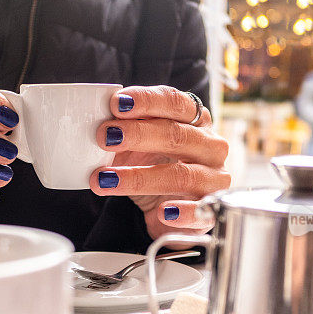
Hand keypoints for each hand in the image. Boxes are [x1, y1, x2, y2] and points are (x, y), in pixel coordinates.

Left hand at [89, 86, 230, 239]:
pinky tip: (161, 212)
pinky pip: (199, 210)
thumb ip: (123, 133)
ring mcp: (214, 178)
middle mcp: (210, 146)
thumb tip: (98, 126)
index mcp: (195, 120)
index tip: (117, 104)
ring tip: (106, 180)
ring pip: (181, 175)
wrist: (167, 210)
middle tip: (104, 137)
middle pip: (177, 135)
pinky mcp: (211, 209)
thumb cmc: (155, 167)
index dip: (146, 101)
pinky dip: (181, 212)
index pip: (175, 103)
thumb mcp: (136, 146)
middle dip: (138, 134)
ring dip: (139, 178)